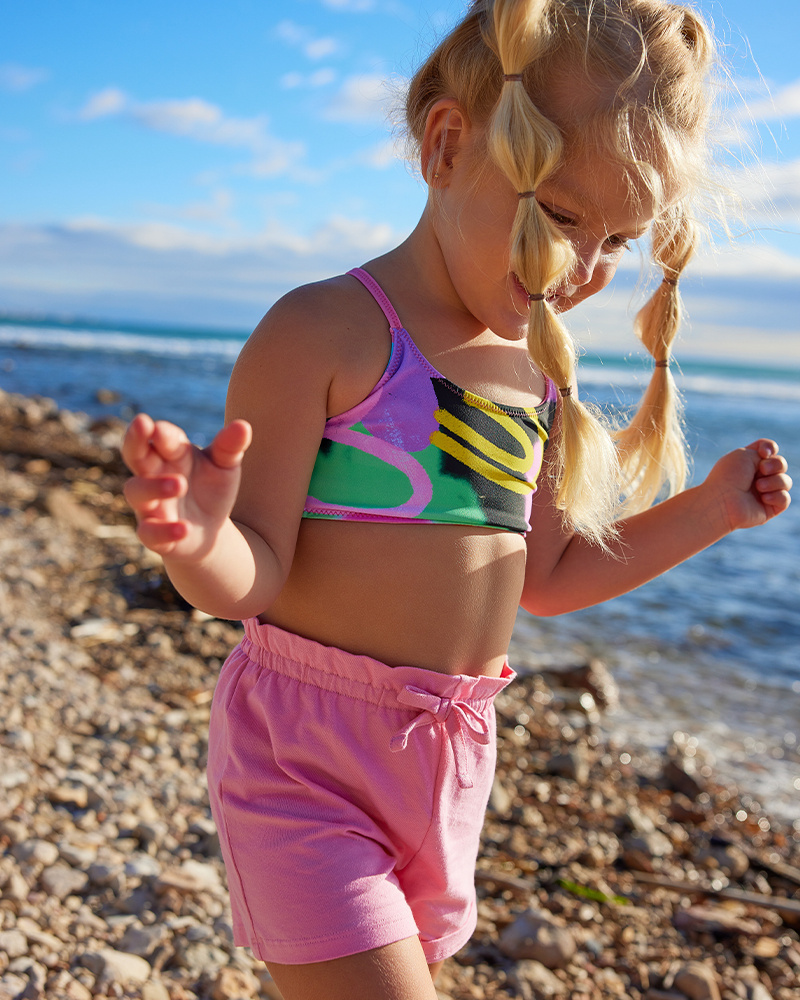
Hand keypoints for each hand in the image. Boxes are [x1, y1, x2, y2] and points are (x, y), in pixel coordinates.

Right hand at [122, 414, 251, 559]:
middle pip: (134, 454)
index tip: (160, 429)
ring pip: (136, 491)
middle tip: (141, 424)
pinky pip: (149, 533)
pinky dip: (164, 530)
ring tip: (180, 484)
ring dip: (154, 486)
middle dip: (134, 439)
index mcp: (170, 454)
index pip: (160, 437)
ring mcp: (150, 504)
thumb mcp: (225, 466)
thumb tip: (244, 426)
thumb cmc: (212, 489)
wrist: (211, 531)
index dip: (161, 431)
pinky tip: (185, 528)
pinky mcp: (154, 535)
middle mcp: (153, 475)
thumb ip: (230, 447)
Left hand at [705, 439, 791, 531]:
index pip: (769, 449)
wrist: (723, 500)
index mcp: (748, 463)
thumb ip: (764, 453)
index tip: (764, 453)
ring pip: (785, 481)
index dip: (771, 448)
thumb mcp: (745, 454)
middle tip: (762, 470)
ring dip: (774, 481)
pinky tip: (764, 498)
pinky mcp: (769, 508)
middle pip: (781, 464)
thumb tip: (773, 467)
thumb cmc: (729, 476)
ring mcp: (764, 493)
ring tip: (758, 487)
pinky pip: (785, 499)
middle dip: (775, 464)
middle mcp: (757, 477)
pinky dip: (777, 496)